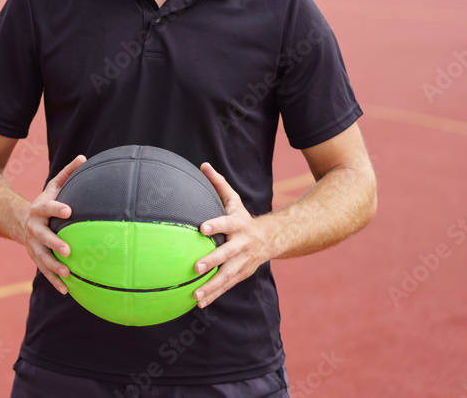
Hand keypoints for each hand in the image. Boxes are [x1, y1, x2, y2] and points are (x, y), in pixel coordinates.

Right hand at [22, 154, 85, 294]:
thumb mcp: (53, 187)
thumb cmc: (44, 202)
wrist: (18, 220)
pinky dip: (54, 281)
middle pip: (42, 236)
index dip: (57, 209)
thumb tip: (84, 158)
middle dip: (54, 243)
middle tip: (68, 250)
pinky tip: (66, 290)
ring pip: (41, 257)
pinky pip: (44, 271)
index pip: (47, 207)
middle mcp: (33, 228)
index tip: (69, 211)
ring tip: (68, 272)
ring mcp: (33, 244)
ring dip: (53, 266)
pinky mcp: (35, 257)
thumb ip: (67, 174)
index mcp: (38, 209)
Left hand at [193, 162, 271, 307]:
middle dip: (212, 261)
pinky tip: (198, 302)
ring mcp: (243, 262)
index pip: (226, 223)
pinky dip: (214, 295)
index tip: (201, 227)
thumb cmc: (243, 218)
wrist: (272, 239)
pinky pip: (226, 286)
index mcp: (238, 225)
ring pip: (227, 275)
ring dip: (211, 286)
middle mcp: (242, 245)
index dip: (215, 225)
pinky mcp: (241, 274)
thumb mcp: (234, 200)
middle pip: (227, 254)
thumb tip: (203, 165)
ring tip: (195, 294)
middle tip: (195, 267)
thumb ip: (218, 184)